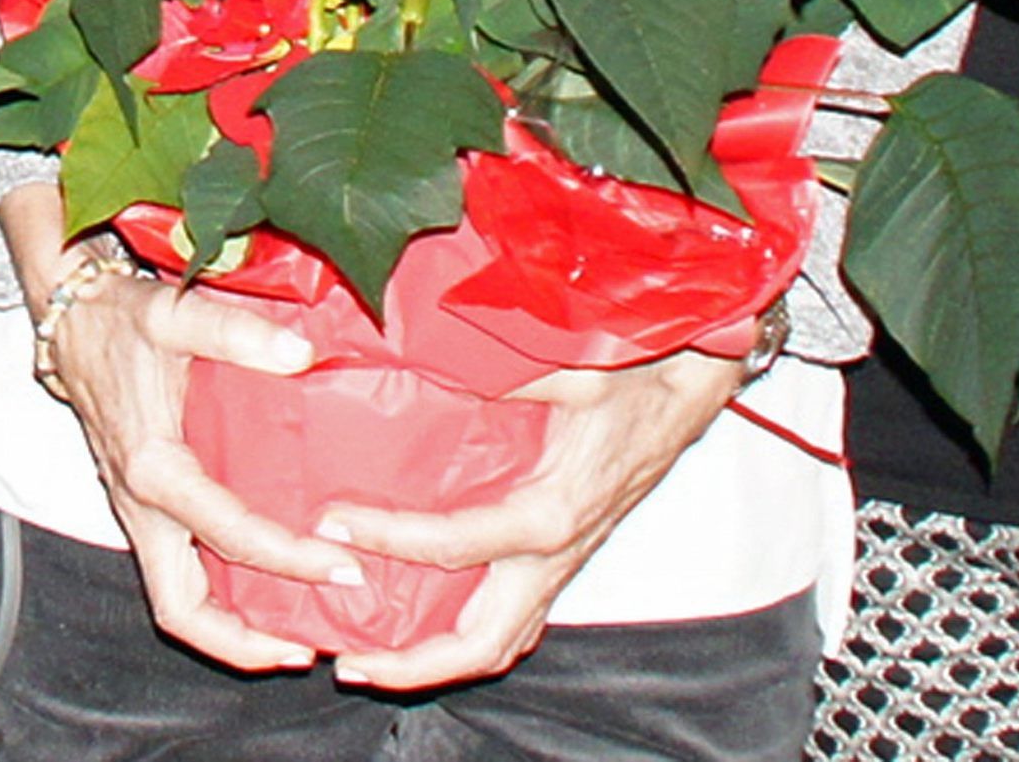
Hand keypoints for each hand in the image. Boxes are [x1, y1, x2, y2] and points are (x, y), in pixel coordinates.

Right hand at [33, 255, 356, 670]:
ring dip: (227, 632)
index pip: (230, 536)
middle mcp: (140, 505)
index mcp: (152, 468)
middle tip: (307, 648)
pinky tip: (263, 591)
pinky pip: (176, 577)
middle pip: (181, 610)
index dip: (291, 559)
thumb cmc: (122, 320)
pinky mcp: (142, 510)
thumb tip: (301, 354)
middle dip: (242, 644)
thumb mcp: (175, 315)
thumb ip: (236, 333)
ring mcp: (137, 514)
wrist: (71, 321)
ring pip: (174, 602)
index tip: (344, 568)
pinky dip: (216, 601)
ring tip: (291, 641)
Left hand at [316, 348, 743, 691]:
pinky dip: (468, 638)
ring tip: (374, 661)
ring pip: (500, 643)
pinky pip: (514, 620)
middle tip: (349, 662)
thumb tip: (423, 353)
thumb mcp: (566, 369)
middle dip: (415, 665)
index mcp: (549, 515)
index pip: (452, 544)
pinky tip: (426, 627)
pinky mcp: (561, 559)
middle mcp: (554, 555)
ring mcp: (560, 565)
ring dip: (438, 663)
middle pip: (482, 642)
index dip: (387, 538)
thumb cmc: (631, 380)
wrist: (686, 393)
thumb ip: (501, 372)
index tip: (332, 524)